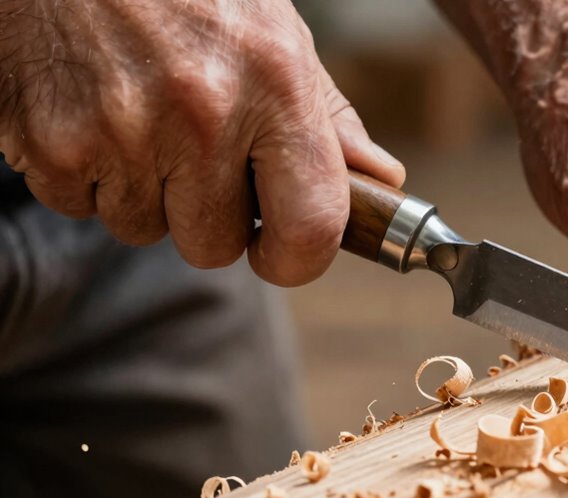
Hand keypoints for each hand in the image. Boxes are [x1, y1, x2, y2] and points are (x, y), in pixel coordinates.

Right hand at [0, 0, 403, 285]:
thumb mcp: (276, 34)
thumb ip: (327, 117)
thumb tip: (380, 179)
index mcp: (275, 86)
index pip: (312, 226)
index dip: (298, 258)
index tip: (282, 251)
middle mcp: (203, 114)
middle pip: (216, 245)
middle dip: (208, 216)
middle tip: (193, 154)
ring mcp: (123, 131)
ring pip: (144, 229)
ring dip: (145, 192)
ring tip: (139, 116)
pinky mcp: (53, 143)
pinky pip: (82, 207)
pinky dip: (87, 174)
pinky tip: (94, 112)